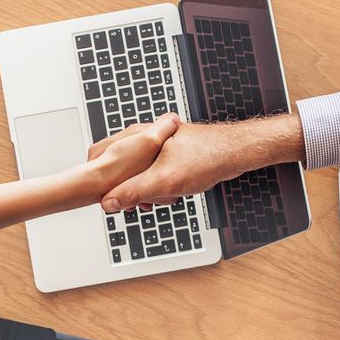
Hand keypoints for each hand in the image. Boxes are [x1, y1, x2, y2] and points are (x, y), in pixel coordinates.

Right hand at [92, 115, 299, 211]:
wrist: (237, 153)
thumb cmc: (207, 158)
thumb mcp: (165, 181)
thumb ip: (134, 192)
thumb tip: (108, 202)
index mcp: (138, 137)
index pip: (102, 159)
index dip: (103, 182)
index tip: (110, 199)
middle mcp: (144, 138)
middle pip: (120, 171)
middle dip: (132, 190)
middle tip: (147, 200)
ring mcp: (156, 147)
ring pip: (139, 176)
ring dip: (149, 191)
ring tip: (165, 195)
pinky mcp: (168, 156)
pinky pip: (154, 176)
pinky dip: (161, 188)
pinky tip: (173, 193)